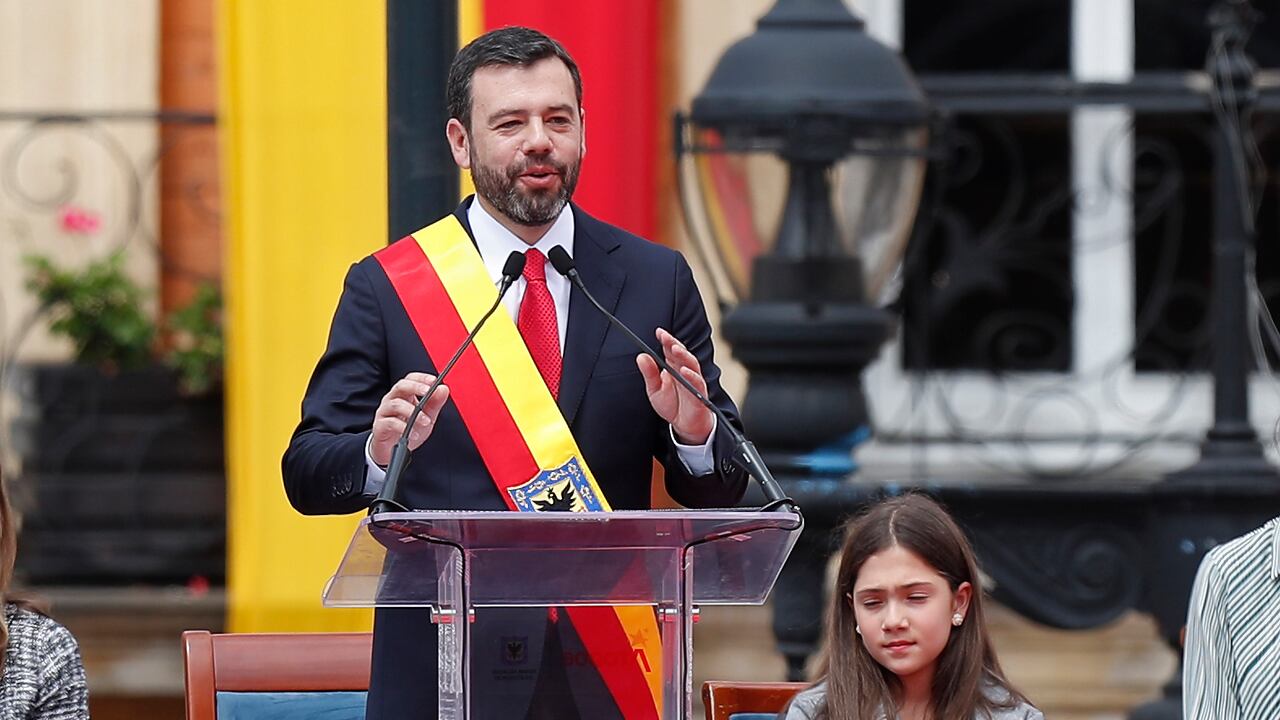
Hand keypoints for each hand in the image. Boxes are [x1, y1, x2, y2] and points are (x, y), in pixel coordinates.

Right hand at [370, 372, 449, 465]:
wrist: (392, 451)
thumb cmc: (408, 431)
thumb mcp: (427, 417)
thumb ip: (435, 404)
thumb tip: (443, 388)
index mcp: (404, 395)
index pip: (410, 379)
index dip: (421, 378)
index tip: (434, 380)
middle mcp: (392, 400)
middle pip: (401, 386)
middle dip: (415, 387)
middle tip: (428, 392)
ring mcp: (384, 412)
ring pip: (396, 404)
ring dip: (413, 412)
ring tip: (426, 421)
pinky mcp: (380, 426)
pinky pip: (390, 422)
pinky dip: (404, 427)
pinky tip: (414, 434)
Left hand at [637, 328, 713, 444]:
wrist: (686, 426)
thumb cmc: (672, 405)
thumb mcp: (654, 390)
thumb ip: (649, 374)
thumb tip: (641, 356)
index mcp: (673, 367)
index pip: (670, 350)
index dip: (666, 340)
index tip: (658, 332)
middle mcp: (684, 371)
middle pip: (681, 353)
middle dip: (673, 343)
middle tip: (664, 336)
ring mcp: (693, 381)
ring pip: (691, 364)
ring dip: (683, 355)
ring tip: (674, 348)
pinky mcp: (699, 394)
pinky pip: (697, 382)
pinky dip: (692, 376)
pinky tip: (684, 370)